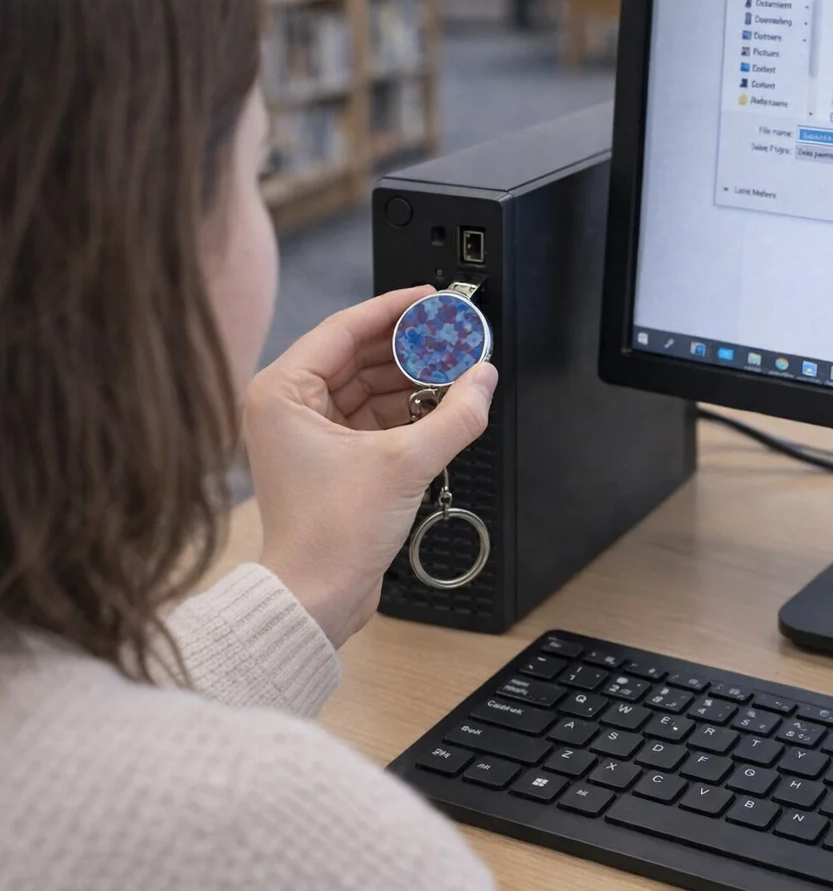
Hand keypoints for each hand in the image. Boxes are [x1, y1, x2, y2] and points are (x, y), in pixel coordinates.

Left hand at [243, 286, 498, 647]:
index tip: (428, 299)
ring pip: (368, 386)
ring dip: (411, 380)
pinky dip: (406, 410)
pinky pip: (372, 416)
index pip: (345, 329)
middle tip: (451, 336)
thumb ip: (455, 416)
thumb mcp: (405, 464)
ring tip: (454, 370)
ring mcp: (307, 431)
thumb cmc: (328, 538)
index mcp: (283, 392)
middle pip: (359, 355)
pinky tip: (440, 405)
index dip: (393, 310)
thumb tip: (483, 381)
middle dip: (409, 348)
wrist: (316, 598)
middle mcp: (288, 406)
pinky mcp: (329, 456)